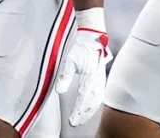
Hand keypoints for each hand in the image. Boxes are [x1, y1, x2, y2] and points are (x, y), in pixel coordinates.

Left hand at [56, 10, 112, 126]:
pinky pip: (99, 94)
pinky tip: (89, 107)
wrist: (93, 38)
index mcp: (91, 77)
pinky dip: (94, 103)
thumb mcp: (70, 61)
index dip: (78, 112)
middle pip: (92, 103)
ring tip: (81, 118)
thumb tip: (59, 91)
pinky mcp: (100, 78)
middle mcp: (98, 80)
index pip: (84, 99)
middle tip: (75, 122)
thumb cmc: (81, 48)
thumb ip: (65, 77)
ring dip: (89, 110)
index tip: (71, 121)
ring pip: (97, 100)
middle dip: (84, 114)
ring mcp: (101, 79)